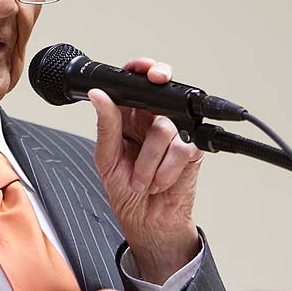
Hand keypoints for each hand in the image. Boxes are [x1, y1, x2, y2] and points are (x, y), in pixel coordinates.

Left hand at [90, 57, 202, 284]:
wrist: (148, 222)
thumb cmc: (125, 190)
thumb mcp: (106, 158)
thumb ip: (106, 125)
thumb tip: (99, 96)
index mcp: (129, 116)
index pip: (135, 85)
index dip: (141, 70)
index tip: (143, 68)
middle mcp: (152, 121)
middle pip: (160, 93)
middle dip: (159, 85)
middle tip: (157, 82)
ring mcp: (174, 134)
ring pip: (164, 128)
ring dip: (149, 161)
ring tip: (144, 178)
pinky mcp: (192, 151)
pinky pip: (181, 149)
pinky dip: (166, 170)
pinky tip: (160, 181)